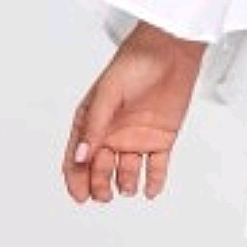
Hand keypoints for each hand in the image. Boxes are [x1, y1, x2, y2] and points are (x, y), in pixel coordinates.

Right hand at [61, 21, 206, 207]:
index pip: (78, 158)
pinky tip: (150, 190)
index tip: (80, 196)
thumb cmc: (135, 62)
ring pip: (126, 172)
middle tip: (104, 193)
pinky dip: (153, 181)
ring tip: (127, 186)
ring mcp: (137, 138)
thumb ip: (95, 125)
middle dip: (99, 185)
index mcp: (93, 122)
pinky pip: (156, 166)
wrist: (171, 50)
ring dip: (125, 184)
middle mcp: (113, 134)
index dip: (76, 180)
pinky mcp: (161, 138)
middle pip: (100, 170)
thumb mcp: (108, 93)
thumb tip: (81, 157)